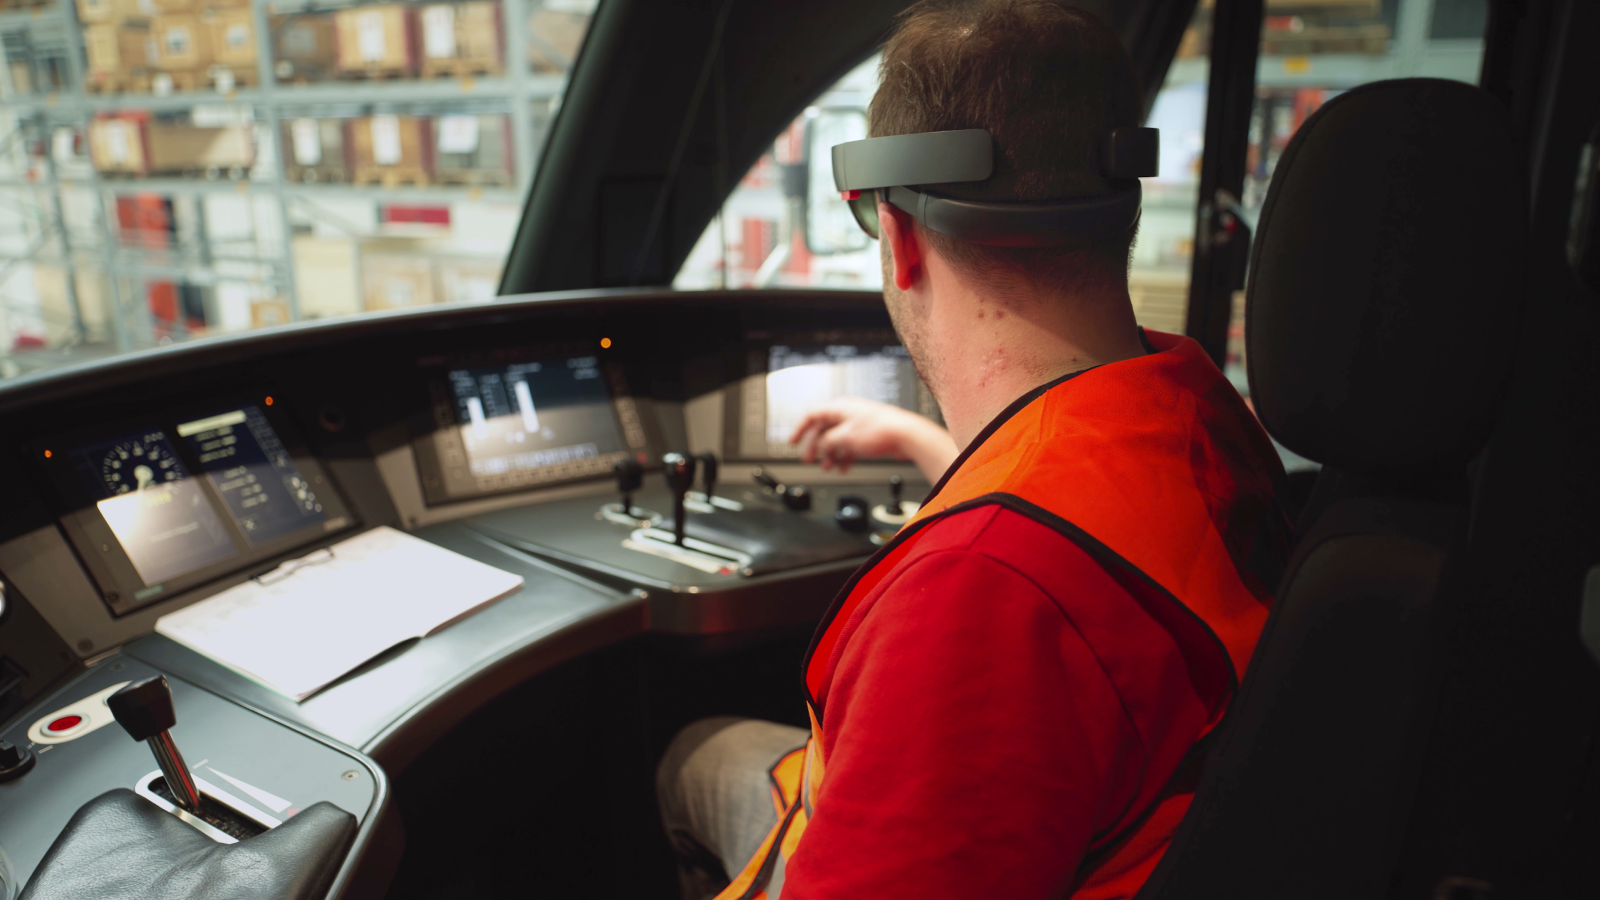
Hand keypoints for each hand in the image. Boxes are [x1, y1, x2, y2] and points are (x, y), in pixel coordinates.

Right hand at [789, 398, 956, 481]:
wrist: (906, 436)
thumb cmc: (880, 431)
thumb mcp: (844, 438)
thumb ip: (826, 441)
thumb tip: (819, 445)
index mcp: (838, 407)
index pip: (811, 415)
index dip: (800, 429)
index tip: (793, 442)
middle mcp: (847, 412)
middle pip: (823, 429)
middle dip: (816, 446)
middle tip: (810, 459)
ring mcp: (857, 422)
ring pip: (836, 438)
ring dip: (830, 454)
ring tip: (828, 467)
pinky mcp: (867, 433)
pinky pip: (848, 444)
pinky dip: (844, 455)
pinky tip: (844, 467)